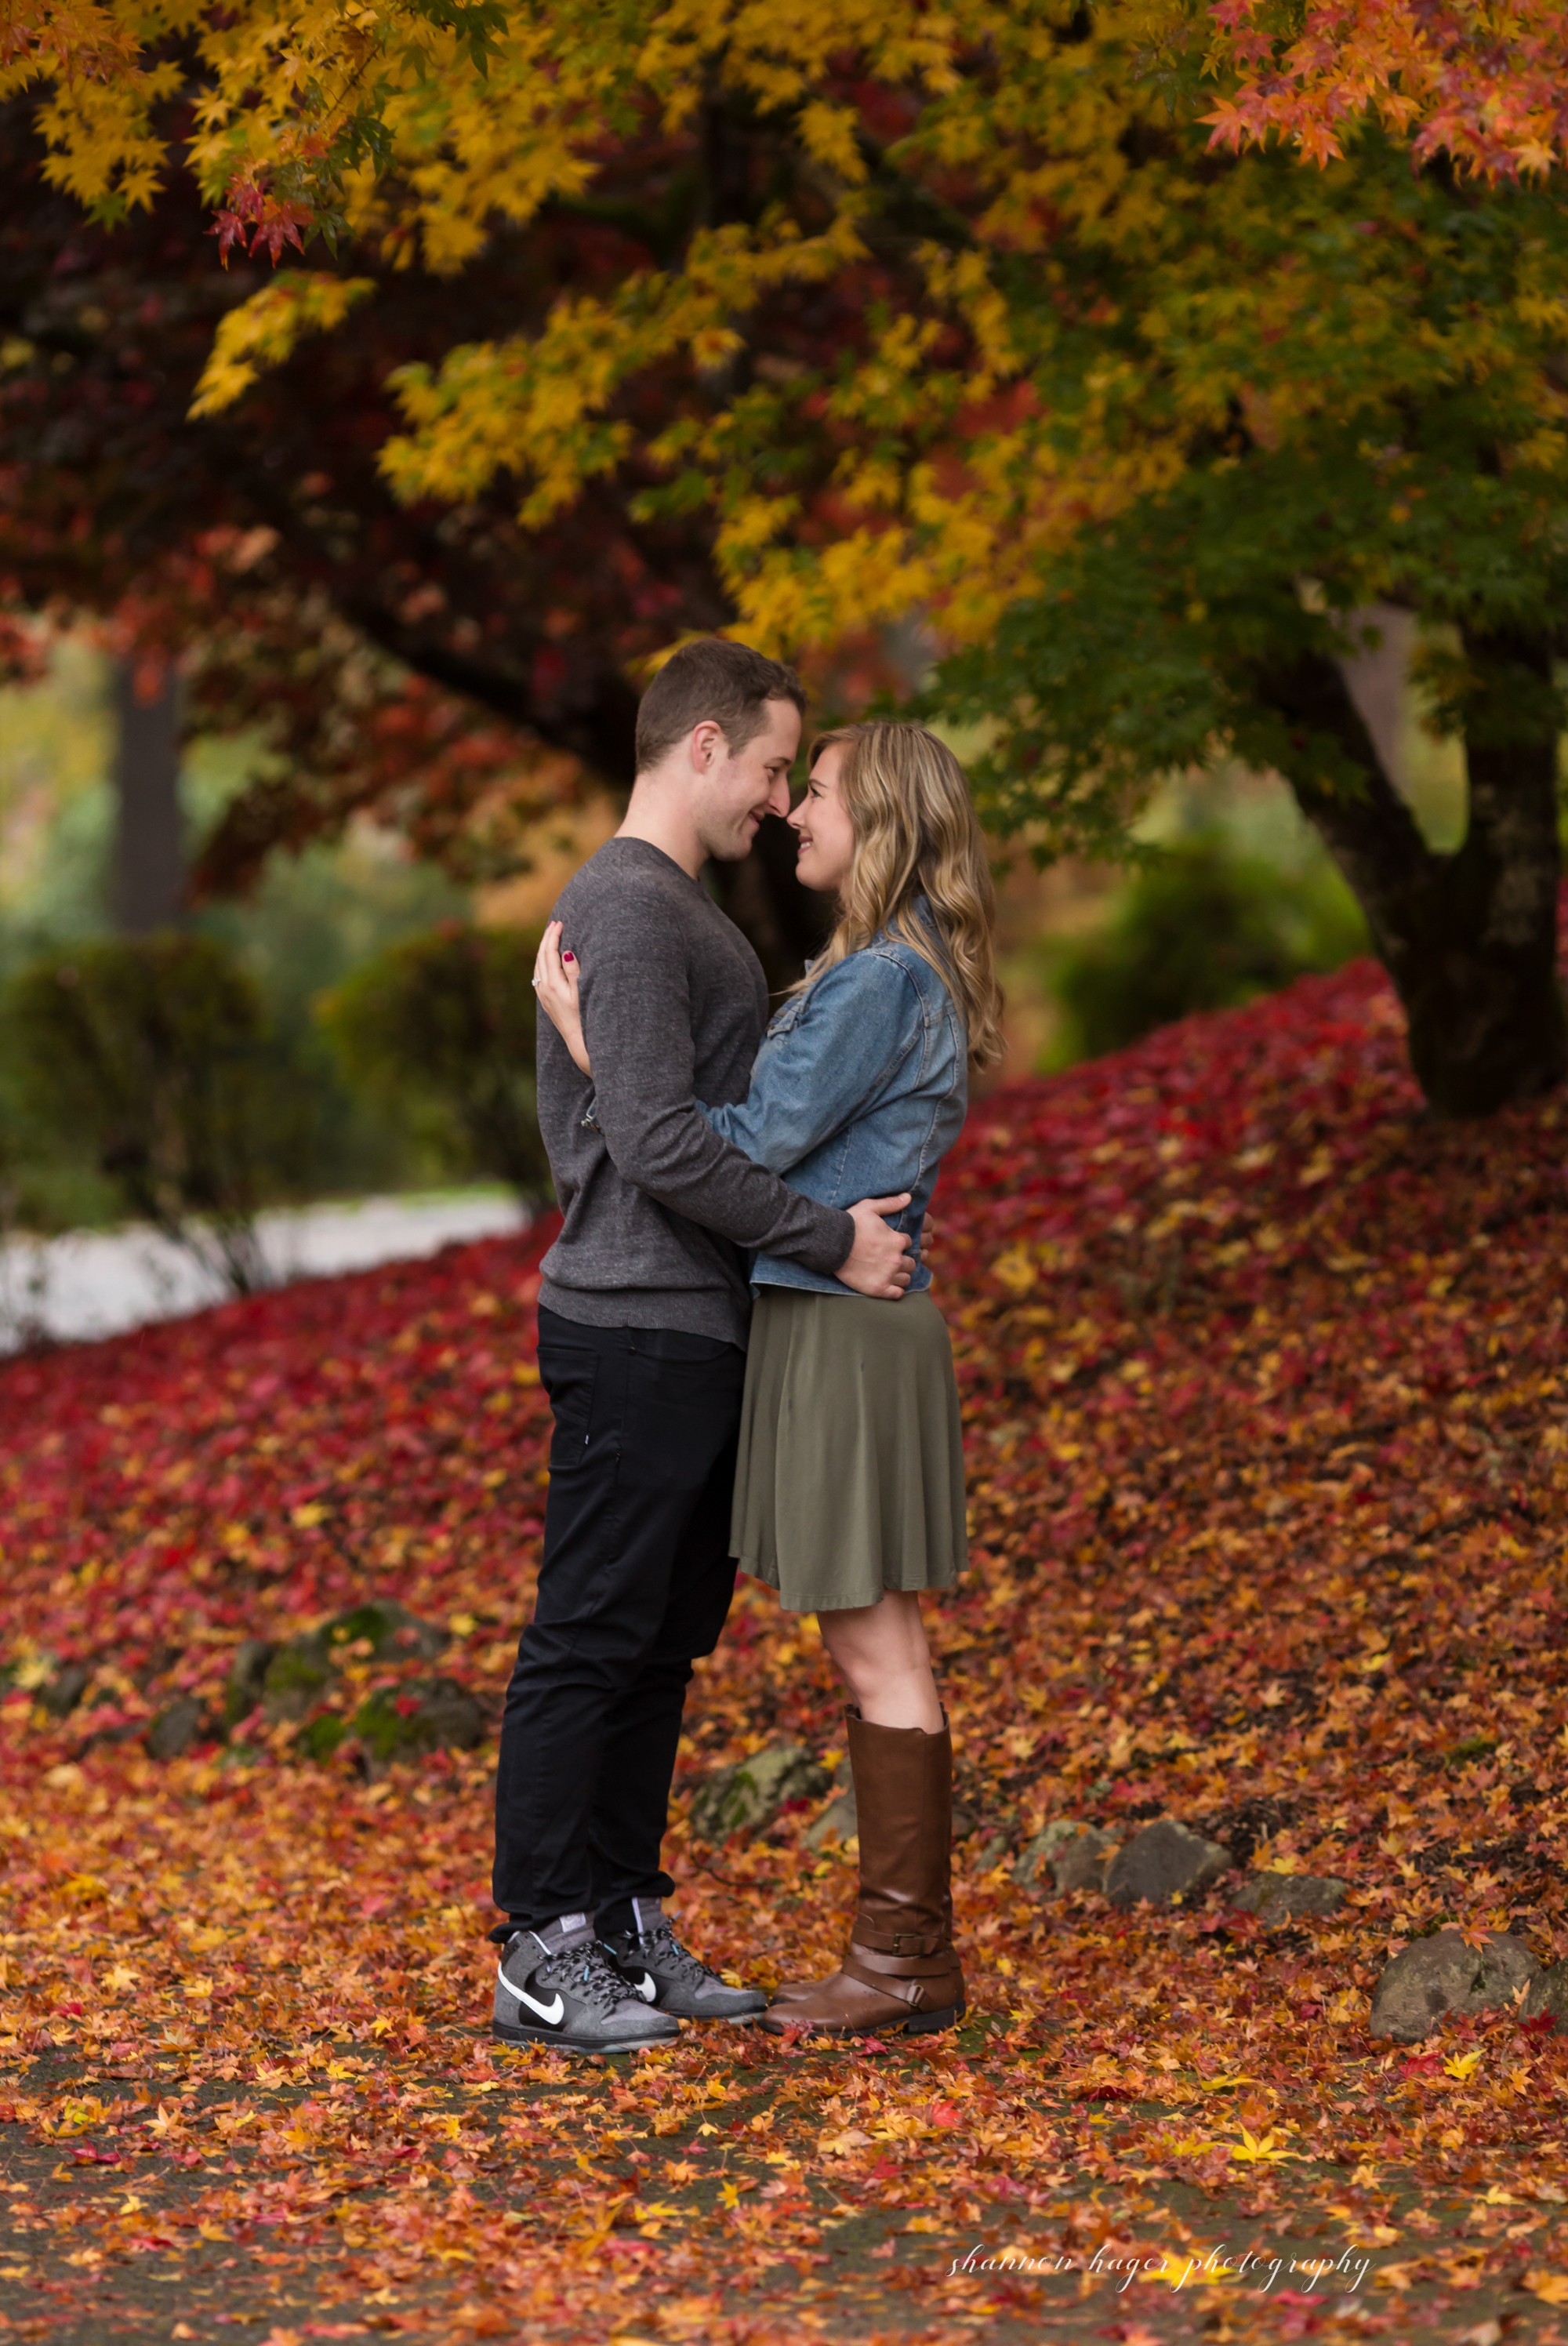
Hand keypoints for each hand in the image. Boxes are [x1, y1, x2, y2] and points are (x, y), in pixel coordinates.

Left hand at [533, 920, 590, 1075]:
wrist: (579, 1041)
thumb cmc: (585, 1016)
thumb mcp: (582, 993)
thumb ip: (573, 972)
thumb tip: (566, 952)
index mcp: (553, 984)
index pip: (549, 953)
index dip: (554, 936)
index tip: (560, 923)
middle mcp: (544, 988)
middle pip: (541, 956)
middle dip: (547, 938)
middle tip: (555, 924)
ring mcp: (543, 995)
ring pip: (538, 965)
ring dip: (543, 949)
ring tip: (550, 936)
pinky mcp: (545, 1000)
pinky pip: (539, 974)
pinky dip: (542, 961)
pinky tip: (547, 959)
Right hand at [838, 1194, 913, 1299]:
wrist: (831, 1243)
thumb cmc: (850, 1224)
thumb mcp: (869, 1207)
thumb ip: (891, 1203)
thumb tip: (909, 1197)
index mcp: (897, 1240)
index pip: (909, 1243)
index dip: (901, 1242)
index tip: (891, 1243)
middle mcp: (896, 1259)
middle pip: (911, 1262)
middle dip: (903, 1259)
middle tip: (890, 1258)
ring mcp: (888, 1276)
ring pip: (906, 1278)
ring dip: (901, 1274)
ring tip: (889, 1271)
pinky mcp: (878, 1289)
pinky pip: (897, 1293)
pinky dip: (895, 1290)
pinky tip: (888, 1284)